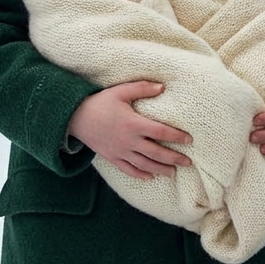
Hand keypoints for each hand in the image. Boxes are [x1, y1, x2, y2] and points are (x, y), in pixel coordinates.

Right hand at [68, 81, 191, 178]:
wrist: (75, 117)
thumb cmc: (100, 102)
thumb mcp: (121, 91)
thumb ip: (142, 88)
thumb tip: (163, 87)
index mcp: (133, 123)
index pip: (160, 132)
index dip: (176, 136)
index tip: (189, 140)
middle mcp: (128, 140)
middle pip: (156, 153)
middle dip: (174, 158)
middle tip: (188, 162)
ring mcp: (120, 151)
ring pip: (144, 164)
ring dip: (160, 169)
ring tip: (173, 172)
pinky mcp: (112, 157)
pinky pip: (128, 169)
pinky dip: (140, 174)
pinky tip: (150, 176)